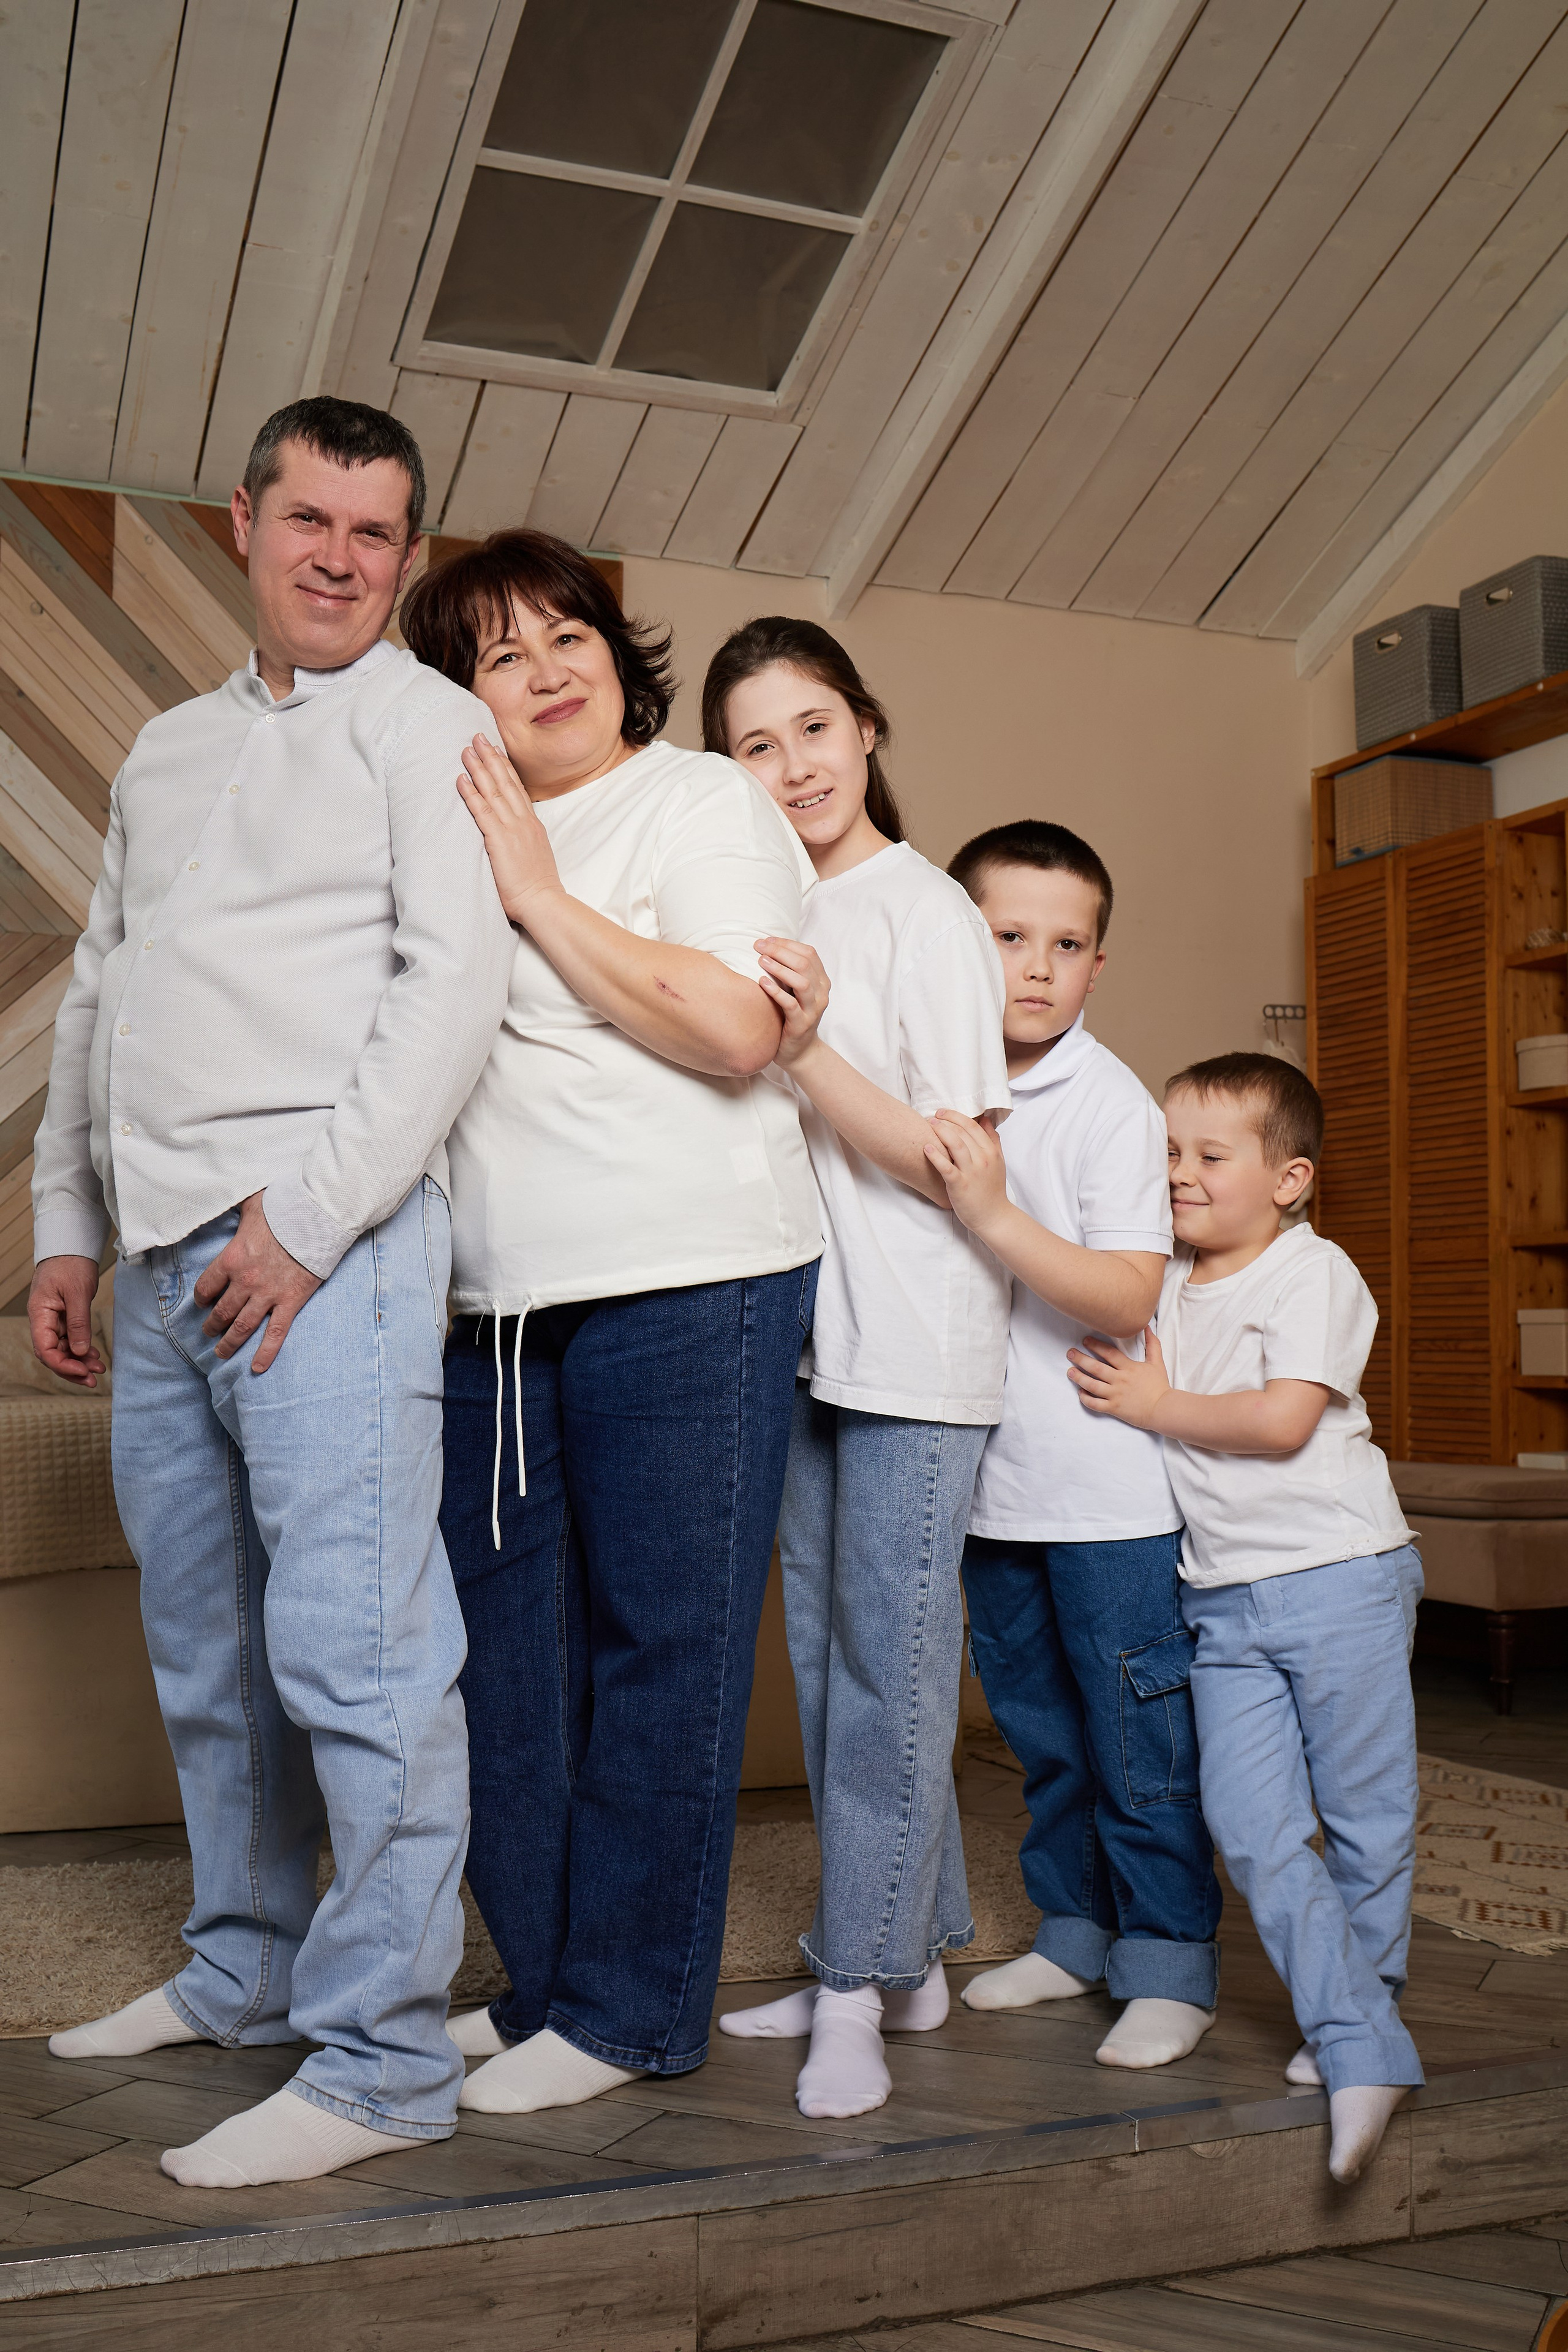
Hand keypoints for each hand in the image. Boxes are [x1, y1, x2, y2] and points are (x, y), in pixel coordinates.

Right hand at [28, 1256, 104, 1386]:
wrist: (72, 1246)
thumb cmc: (70, 1263)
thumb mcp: (77, 1293)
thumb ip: (78, 1323)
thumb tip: (79, 1351)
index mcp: (40, 1314)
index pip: (44, 1349)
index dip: (62, 1365)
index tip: (82, 1371)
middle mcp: (43, 1320)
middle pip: (52, 1354)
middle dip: (72, 1369)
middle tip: (94, 1379)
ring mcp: (53, 1320)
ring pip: (62, 1349)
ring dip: (79, 1361)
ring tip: (99, 1369)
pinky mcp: (64, 1317)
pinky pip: (70, 1339)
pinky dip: (82, 1349)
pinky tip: (94, 1355)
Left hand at [194, 1193, 320, 1372]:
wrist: (318, 1218)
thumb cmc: (285, 1207)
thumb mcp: (252, 1202)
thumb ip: (235, 1205)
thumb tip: (223, 1192)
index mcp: (231, 1259)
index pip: (206, 1287)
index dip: (201, 1298)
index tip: (201, 1304)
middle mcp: (245, 1282)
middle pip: (221, 1311)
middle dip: (212, 1325)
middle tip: (208, 1332)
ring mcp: (268, 1294)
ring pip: (242, 1326)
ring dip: (229, 1343)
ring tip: (221, 1353)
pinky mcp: (291, 1302)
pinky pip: (275, 1333)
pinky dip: (265, 1353)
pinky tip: (258, 1368)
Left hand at [456, 734, 562, 923]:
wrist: (543, 901)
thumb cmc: (537, 886)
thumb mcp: (535, 855)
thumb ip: (524, 840)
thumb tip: (513, 836)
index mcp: (532, 824)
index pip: (517, 788)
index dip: (506, 767)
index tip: (497, 750)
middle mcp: (523, 821)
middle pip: (506, 781)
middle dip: (491, 757)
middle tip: (478, 737)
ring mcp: (512, 828)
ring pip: (494, 790)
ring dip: (479, 768)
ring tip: (466, 749)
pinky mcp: (499, 840)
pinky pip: (482, 811)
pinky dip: (471, 793)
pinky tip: (461, 779)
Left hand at [755, 936, 829, 1067]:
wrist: (799, 1052)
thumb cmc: (791, 1017)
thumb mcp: (793, 991)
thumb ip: (789, 972)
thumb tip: (765, 946)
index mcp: (821, 981)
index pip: (809, 953)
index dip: (787, 943)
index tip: (766, 940)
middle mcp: (821, 993)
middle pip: (805, 964)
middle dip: (780, 951)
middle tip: (758, 946)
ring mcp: (813, 1010)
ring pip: (801, 982)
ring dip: (780, 969)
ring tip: (761, 961)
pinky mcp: (801, 1025)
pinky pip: (791, 1005)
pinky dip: (776, 991)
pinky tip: (762, 982)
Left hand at [925, 1110, 1007, 1234]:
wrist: (993, 1217)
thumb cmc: (992, 1190)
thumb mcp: (998, 1162)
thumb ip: (993, 1140)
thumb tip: (985, 1120)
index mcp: (991, 1152)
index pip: (973, 1126)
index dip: (956, 1116)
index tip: (943, 1112)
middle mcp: (982, 1159)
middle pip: (962, 1132)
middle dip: (945, 1121)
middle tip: (931, 1117)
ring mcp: (971, 1172)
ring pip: (955, 1144)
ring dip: (940, 1131)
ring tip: (928, 1125)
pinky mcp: (959, 1185)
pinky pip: (946, 1167)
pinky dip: (936, 1155)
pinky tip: (926, 1147)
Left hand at [1067, 1326, 1170, 1428]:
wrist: (1164, 1409)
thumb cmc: (1159, 1386)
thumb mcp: (1157, 1362)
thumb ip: (1152, 1344)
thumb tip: (1147, 1327)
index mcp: (1129, 1368)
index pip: (1109, 1353)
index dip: (1096, 1345)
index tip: (1085, 1340)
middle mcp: (1120, 1380)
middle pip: (1096, 1368)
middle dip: (1080, 1359)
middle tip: (1069, 1353)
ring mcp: (1116, 1395)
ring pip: (1092, 1385)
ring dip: (1079, 1378)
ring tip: (1069, 1371)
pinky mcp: (1114, 1408)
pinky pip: (1095, 1404)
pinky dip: (1085, 1398)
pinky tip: (1080, 1392)